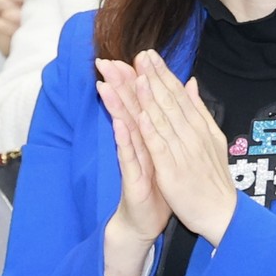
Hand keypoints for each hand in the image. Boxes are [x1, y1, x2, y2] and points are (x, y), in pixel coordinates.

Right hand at [95, 55, 172, 275]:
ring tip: (107, 85)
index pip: (144, 103)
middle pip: (129, 110)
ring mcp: (133, 161)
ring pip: (123, 129)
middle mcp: (138, 145)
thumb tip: (170, 101)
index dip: (139, 80)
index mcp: (150, 136)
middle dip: (119, 86)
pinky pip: (128, 157)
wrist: (147, 220)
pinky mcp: (132, 178)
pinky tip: (119, 124)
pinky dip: (124, 141)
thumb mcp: (165, 152)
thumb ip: (166, 126)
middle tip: (106, 61)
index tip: (136, 55)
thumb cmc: (157, 186)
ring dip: (115, 107)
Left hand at [129, 50, 238, 244]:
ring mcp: (183, 153)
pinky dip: (151, 132)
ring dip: (149, 98)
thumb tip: (191, 83)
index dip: (163, 74)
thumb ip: (199, 111)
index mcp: (200, 127)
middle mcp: (193, 136)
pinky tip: (140, 117)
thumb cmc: (213, 178)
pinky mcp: (173, 172)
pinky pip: (161, 149)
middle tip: (138, 56)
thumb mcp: (211, 138)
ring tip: (137, 77)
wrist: (222, 213)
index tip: (148, 55)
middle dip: (153, 78)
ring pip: (163, 121)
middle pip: (170, 103)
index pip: (179, 96)